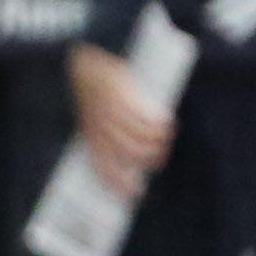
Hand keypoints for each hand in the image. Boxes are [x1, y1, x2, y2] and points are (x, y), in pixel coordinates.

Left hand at [66, 42, 172, 196]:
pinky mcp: (126, 101)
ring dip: (158, 145)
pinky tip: (167, 125)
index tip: (135, 194)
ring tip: (165, 141)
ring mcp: (113, 116)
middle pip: (129, 156)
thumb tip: (124, 153)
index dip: (119, 184)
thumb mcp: (89, 115)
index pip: (103, 168)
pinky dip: (161, 127)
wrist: (87, 61)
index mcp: (90, 136)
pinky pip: (148, 122)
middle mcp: (101, 129)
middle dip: (147, 162)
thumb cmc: (90, 90)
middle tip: (158, 162)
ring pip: (142, 141)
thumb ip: (101, 133)